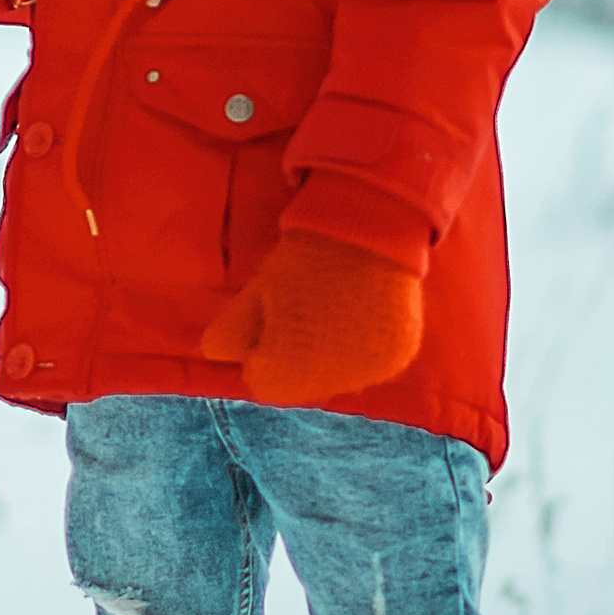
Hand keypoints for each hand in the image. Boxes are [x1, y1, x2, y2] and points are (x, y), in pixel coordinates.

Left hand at [200, 232, 425, 405]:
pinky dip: (362, 346)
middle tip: (301, 309)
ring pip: (336, 376)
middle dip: (293, 356)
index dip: (261, 349)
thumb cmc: (301, 262)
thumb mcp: (256, 293)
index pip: (262, 381)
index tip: (271, 316)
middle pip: (300, 383)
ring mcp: (369, 372)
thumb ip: (227, 333)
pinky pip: (370, 363)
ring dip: (329, 354)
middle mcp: (331, 382)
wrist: (366, 231)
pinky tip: (359, 312)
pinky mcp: (398, 357)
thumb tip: (215, 356)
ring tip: (331, 308)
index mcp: (288, 370)